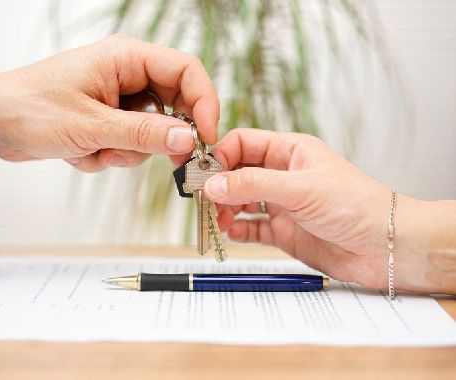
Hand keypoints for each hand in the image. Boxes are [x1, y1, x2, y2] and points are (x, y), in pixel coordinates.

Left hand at [0, 34, 218, 170]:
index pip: (186, 72)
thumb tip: (187, 139)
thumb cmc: (30, 109)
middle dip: (159, 138)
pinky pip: (128, 145)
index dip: (204, 104)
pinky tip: (80, 151)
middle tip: (153, 158)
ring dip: (125, 152)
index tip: (206, 138)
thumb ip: (143, 133)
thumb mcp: (92, 125)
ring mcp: (118, 100)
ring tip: (94, 151)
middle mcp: (127, 75)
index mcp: (126, 58)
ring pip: (151, 133)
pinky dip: (108, 156)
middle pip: (174, 106)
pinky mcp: (108, 121)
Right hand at [203, 128, 455, 293]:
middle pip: (237, 173)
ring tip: (219, 220)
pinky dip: (239, 230)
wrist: (387, 247)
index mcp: (290, 152)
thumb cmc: (356, 205)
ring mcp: (284, 205)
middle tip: (203, 200)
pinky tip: (232, 233)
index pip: (243, 144)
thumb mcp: (299, 188)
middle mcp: (283, 176)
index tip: (203, 173)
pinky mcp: (286, 232)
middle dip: (219, 185)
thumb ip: (252, 184)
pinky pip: (253, 228)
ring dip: (225, 209)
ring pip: (242, 202)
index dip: (220, 155)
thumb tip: (212, 184)